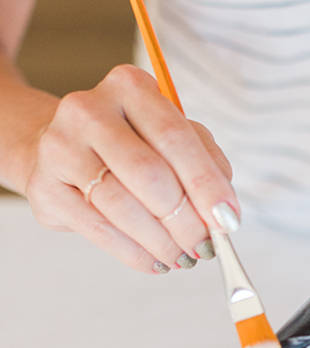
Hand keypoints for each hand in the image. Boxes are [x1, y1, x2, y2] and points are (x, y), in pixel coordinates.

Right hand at [22, 65, 238, 272]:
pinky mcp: (44, 188)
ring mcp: (60, 148)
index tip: (228, 220)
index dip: (206, 184)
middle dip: (186, 220)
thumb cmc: (130, 144)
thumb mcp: (171, 138)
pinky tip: (155, 261)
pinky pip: (99, 230)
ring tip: (183, 257)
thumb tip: (223, 214)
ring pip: (123, 207)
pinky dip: (135, 253)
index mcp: (129, 86)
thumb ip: (205, 163)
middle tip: (205, 246)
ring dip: (162, 242)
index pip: (175, 137)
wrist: (62, 149)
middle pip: (149, 175)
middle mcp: (88, 110)